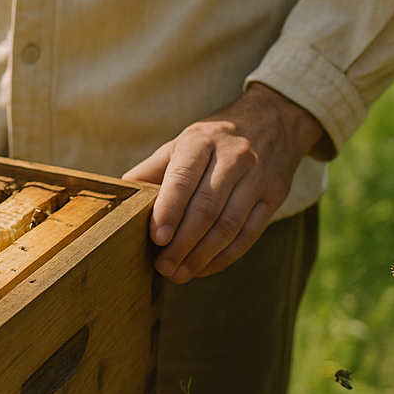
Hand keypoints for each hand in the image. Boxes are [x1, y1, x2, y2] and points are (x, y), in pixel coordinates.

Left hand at [124, 83, 325, 282]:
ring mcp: (257, 177)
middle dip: (183, 243)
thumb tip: (118, 194)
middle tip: (163, 267)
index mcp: (201, 142)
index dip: (169, 210)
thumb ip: (152, 169)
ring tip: (181, 273)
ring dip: (203, 255)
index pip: (183, 178)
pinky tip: (206, 268)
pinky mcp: (275, 196)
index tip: (156, 238)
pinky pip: (250, 233)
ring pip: (230, 225)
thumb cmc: (215, 139)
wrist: (273, 120)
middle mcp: (233, 158)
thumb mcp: (182, 143)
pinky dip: (226, 256)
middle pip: (206, 208)